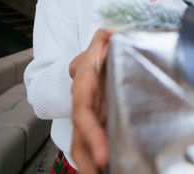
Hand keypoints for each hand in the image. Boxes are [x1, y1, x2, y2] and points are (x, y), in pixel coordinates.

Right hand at [70, 30, 111, 172]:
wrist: (92, 60)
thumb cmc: (98, 53)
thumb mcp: (102, 41)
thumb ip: (105, 37)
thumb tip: (111, 34)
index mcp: (84, 86)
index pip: (84, 113)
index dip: (91, 134)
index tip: (103, 154)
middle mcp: (84, 105)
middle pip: (80, 139)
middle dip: (87, 162)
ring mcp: (91, 118)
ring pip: (84, 147)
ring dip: (92, 167)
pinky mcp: (100, 124)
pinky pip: (96, 146)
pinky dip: (101, 162)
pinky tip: (113, 170)